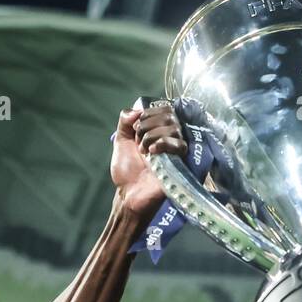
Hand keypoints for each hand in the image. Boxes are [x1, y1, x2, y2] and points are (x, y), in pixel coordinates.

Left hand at [110, 102, 186, 216]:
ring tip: (143, 151)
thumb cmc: (127, 170)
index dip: (148, 114)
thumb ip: (125, 120)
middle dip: (148, 124)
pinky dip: (163, 144)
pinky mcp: (181, 163)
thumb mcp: (121, 139)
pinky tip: (152, 152)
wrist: (129, 192)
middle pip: (169, 115)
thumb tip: (137, 110)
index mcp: (158, 130)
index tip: (136, 128)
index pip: (164, 108)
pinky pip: (180, 145)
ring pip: (174, 128)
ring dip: (152, 136)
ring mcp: (176, 151)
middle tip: (138, 141)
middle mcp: (170, 138)